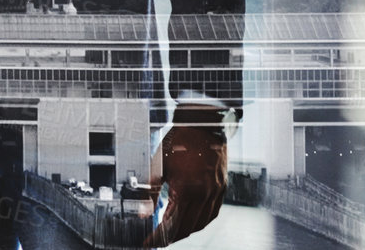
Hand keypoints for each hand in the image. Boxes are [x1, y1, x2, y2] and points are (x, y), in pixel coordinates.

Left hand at [144, 125, 226, 246]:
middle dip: (170, 238)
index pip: (170, 224)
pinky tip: (191, 221)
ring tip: (171, 233)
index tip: (147, 244)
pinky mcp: (221, 189)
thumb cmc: (179, 141)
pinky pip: (212, 214)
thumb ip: (150, 191)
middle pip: (186, 229)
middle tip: (157, 240)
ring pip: (200, 224)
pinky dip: (200, 222)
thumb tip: (143, 213)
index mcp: (186, 190)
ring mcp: (215, 193)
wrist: (204, 126)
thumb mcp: (158, 165)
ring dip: (185, 232)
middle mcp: (203, 195)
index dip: (157, 237)